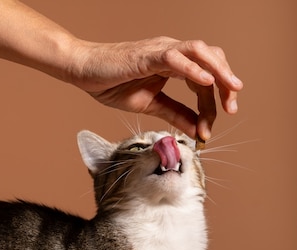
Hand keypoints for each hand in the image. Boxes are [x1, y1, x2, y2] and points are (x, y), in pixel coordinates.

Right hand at [70, 37, 242, 139]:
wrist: (84, 71)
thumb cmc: (112, 83)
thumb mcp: (151, 105)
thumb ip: (176, 114)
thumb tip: (197, 130)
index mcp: (174, 64)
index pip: (205, 78)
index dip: (213, 102)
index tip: (211, 127)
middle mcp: (172, 52)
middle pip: (210, 60)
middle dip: (226, 83)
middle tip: (232, 108)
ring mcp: (161, 50)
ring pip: (200, 53)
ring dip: (218, 71)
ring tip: (231, 89)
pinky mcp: (147, 55)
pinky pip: (175, 59)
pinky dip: (193, 69)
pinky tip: (206, 81)